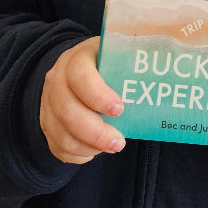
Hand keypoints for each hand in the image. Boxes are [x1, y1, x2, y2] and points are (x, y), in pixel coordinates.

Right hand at [40, 36, 125, 163]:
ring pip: (62, 134)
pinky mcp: (47, 126)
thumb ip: (133, 58)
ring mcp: (48, 105)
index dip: (98, 95)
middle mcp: (56, 82)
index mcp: (76, 60)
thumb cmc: (104, 63)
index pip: (80, 77)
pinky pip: (58, 147)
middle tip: (119, 142)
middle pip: (68, 112)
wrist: (73, 70)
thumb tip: (161, 69)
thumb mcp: (115, 52)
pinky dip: (79, 154)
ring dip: (89, 146)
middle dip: (96, 132)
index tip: (120, 109)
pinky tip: (96, 151)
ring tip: (112, 146)